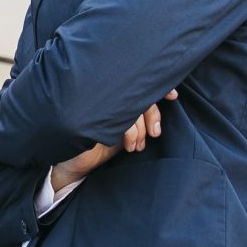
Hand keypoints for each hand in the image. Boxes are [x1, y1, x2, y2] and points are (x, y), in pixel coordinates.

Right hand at [48, 90, 176, 192]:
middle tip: (155, 133)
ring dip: (141, 131)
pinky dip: (133, 134)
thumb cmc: (98, 144)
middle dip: (153, 115)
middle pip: (140, 94)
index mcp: (115, 95)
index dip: (159, 87)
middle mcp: (108, 96)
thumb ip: (137, 116)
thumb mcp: (122, 128)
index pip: (141, 84)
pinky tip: (129, 146)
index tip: (173, 97)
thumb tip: (161, 112)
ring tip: (137, 146)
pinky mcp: (97, 115)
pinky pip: (125, 119)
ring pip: (134, 107)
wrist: (74, 162)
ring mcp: (101, 103)